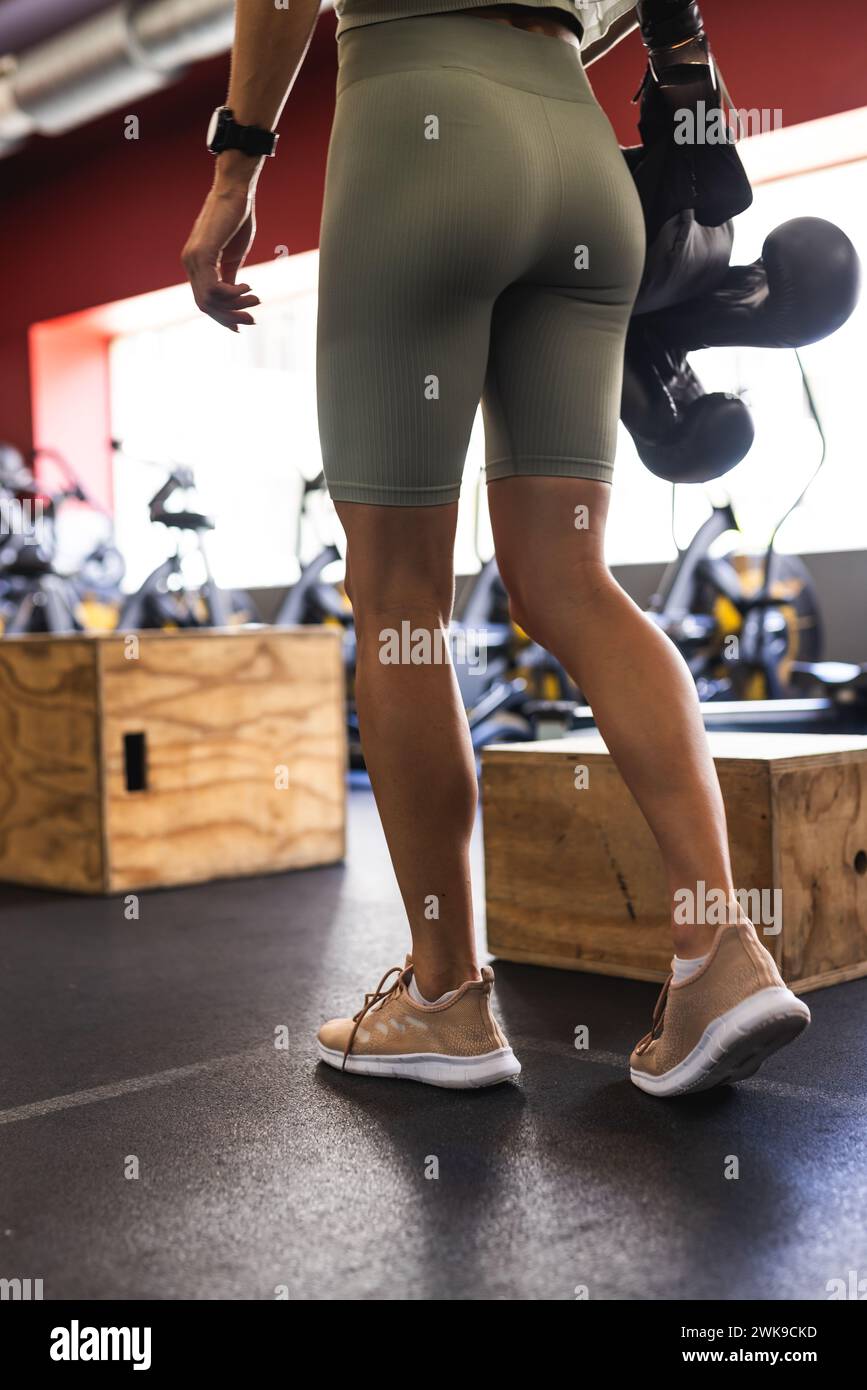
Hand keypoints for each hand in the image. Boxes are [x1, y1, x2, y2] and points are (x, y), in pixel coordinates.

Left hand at [181, 174, 261, 331]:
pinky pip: (214, 289)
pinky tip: (247, 287)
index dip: (223, 317)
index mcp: (196, 264)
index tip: (244, 324)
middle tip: (253, 319)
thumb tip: (232, 295)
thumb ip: (229, 276)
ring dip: (236, 305)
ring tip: (255, 298)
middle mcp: (189, 263)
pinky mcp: (202, 254)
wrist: (236, 192)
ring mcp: (193, 259)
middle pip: (205, 306)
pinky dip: (233, 294)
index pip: (205, 301)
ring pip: (210, 300)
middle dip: (230, 317)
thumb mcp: (233, 256)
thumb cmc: (237, 219)